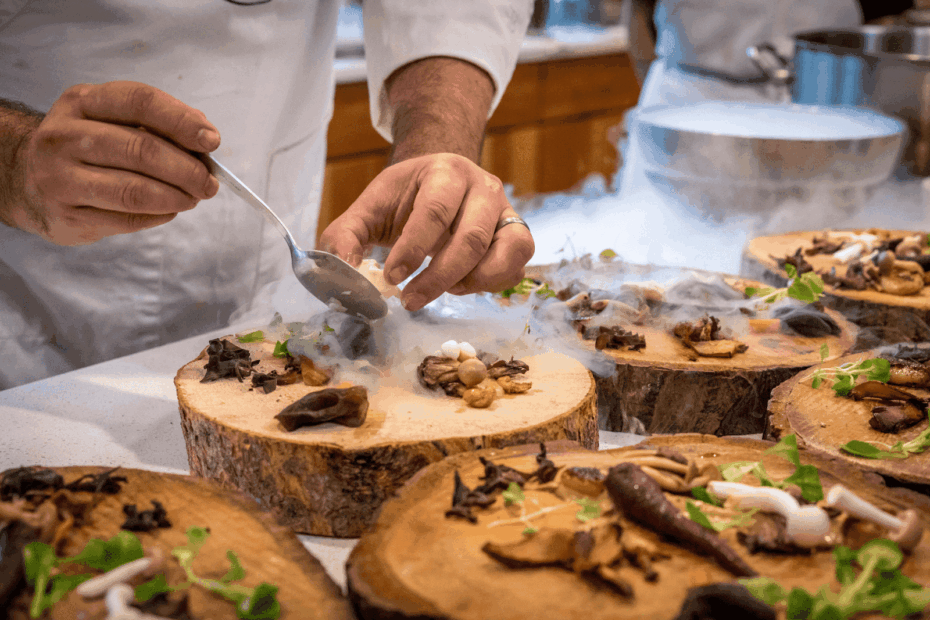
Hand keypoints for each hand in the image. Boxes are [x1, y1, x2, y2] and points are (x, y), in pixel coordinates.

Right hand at [6, 81, 219, 244]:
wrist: (24, 178)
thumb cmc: (83, 147)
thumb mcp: (109, 120)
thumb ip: (154, 124)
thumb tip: (204, 137)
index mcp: (81, 102)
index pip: (140, 102)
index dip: (182, 121)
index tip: (212, 141)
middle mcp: (64, 137)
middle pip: (142, 150)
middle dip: (187, 169)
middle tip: (209, 183)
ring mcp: (60, 178)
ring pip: (134, 190)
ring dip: (176, 197)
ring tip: (194, 198)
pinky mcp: (66, 215)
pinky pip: (127, 218)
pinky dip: (159, 216)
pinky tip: (169, 210)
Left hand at [319, 153, 534, 310]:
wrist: (441, 181)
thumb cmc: (405, 198)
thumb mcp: (370, 208)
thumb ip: (345, 236)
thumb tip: (341, 272)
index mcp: (445, 172)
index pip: (434, 211)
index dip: (413, 249)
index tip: (391, 277)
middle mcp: (483, 187)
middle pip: (471, 238)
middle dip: (438, 277)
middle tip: (410, 301)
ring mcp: (506, 211)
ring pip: (505, 252)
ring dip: (471, 282)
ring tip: (443, 290)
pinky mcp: (517, 235)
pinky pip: (516, 267)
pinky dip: (491, 284)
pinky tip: (461, 285)